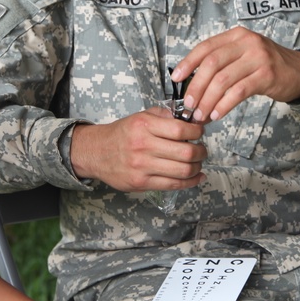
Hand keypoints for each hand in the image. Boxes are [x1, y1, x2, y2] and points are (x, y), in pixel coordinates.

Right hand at [70, 109, 205, 191]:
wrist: (96, 152)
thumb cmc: (121, 134)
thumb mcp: (140, 117)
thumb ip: (163, 115)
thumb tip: (189, 119)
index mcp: (144, 126)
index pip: (180, 130)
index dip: (197, 132)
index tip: (200, 132)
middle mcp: (143, 146)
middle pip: (186, 152)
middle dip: (201, 152)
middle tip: (202, 150)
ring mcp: (142, 166)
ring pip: (182, 170)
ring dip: (197, 167)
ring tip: (198, 163)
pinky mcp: (141, 183)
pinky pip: (173, 184)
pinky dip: (190, 182)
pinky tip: (196, 177)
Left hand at [171, 26, 299, 122]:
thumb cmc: (266, 65)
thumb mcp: (243, 55)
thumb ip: (221, 62)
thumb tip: (190, 82)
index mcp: (236, 36)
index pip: (205, 47)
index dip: (188, 63)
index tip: (175, 79)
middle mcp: (247, 42)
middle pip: (211, 64)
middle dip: (196, 86)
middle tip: (188, 105)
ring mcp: (258, 58)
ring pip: (223, 80)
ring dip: (208, 100)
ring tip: (200, 115)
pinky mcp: (267, 75)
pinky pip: (238, 92)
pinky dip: (224, 105)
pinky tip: (217, 114)